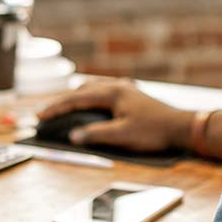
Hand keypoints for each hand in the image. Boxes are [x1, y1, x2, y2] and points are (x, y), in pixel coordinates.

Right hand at [36, 78, 191, 152]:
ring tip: (64, 108)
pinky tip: (92, 102)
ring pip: (93, 88)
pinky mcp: (133, 94)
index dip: (56, 109)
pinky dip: (91, 96)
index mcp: (112, 92)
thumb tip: (72, 136)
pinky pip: (104, 90)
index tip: (39, 117)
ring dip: (76, 97)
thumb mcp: (122, 136)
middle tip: (47, 114)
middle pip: (81, 90)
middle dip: (63, 102)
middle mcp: (117, 85)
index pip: (75, 99)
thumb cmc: (154, 131)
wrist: (182, 127)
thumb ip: (96, 135)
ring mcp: (125, 88)